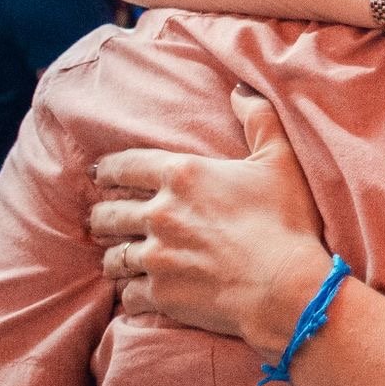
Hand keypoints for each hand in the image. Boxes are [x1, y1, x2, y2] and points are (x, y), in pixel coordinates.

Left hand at [89, 87, 329, 355]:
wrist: (287, 287)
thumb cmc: (286, 221)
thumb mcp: (280, 159)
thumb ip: (259, 118)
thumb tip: (240, 91)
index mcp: (182, 174)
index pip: (125, 166)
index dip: (106, 170)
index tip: (97, 175)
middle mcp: (160, 214)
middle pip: (109, 214)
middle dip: (101, 216)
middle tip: (99, 220)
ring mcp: (157, 256)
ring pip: (113, 256)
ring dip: (112, 256)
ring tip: (113, 258)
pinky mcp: (161, 295)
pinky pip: (127, 295)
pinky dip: (129, 293)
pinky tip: (134, 293)